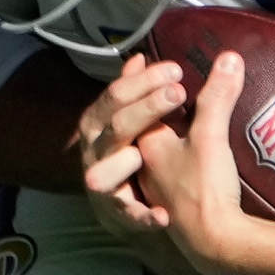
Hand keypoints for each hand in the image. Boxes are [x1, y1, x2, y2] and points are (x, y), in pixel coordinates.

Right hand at [73, 53, 187, 229]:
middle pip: (116, 126)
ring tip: (141, 155)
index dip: (143, 82)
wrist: (127, 209)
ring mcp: (104, 185)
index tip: (176, 70)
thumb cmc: (130, 156)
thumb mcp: (129, 120)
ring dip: (122, 164)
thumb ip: (132, 92)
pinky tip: (162, 216)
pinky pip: (128, 215)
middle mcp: (95, 153)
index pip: (115, 96)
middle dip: (146, 108)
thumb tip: (138, 56)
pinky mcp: (118, 215)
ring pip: (104, 173)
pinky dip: (143, 217)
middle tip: (179, 92)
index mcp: (98, 125)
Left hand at [129, 49, 258, 274]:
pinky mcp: (169, 201)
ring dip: (151, 129)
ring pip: (142, 150)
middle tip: (164, 85)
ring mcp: (152, 185)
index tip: (160, 66)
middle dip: (141, 101)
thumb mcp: (211, 135)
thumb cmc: (204, 188)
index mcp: (142, 144)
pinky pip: (159, 169)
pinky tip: (180, 152)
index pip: (133, 104)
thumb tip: (230, 57)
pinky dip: (167, 152)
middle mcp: (140, 164)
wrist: (213, 242)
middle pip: (134, 125)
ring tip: (165, 115)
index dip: (146, 81)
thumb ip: (217, 95)